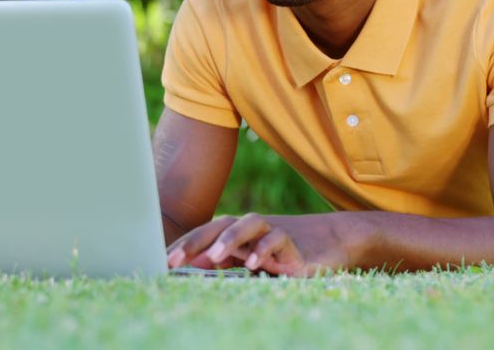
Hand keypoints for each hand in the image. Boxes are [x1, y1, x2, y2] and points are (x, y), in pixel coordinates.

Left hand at [165, 213, 359, 276]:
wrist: (334, 241)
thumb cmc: (287, 254)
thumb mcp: (253, 261)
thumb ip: (227, 263)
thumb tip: (193, 269)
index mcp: (239, 234)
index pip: (205, 234)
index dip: (183, 244)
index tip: (159, 261)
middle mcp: (253, 229)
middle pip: (220, 224)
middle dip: (195, 240)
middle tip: (172, 259)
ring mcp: (273, 232)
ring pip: (249, 225)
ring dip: (229, 239)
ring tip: (212, 257)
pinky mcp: (295, 244)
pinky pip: (278, 240)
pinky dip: (264, 249)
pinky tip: (253, 264)